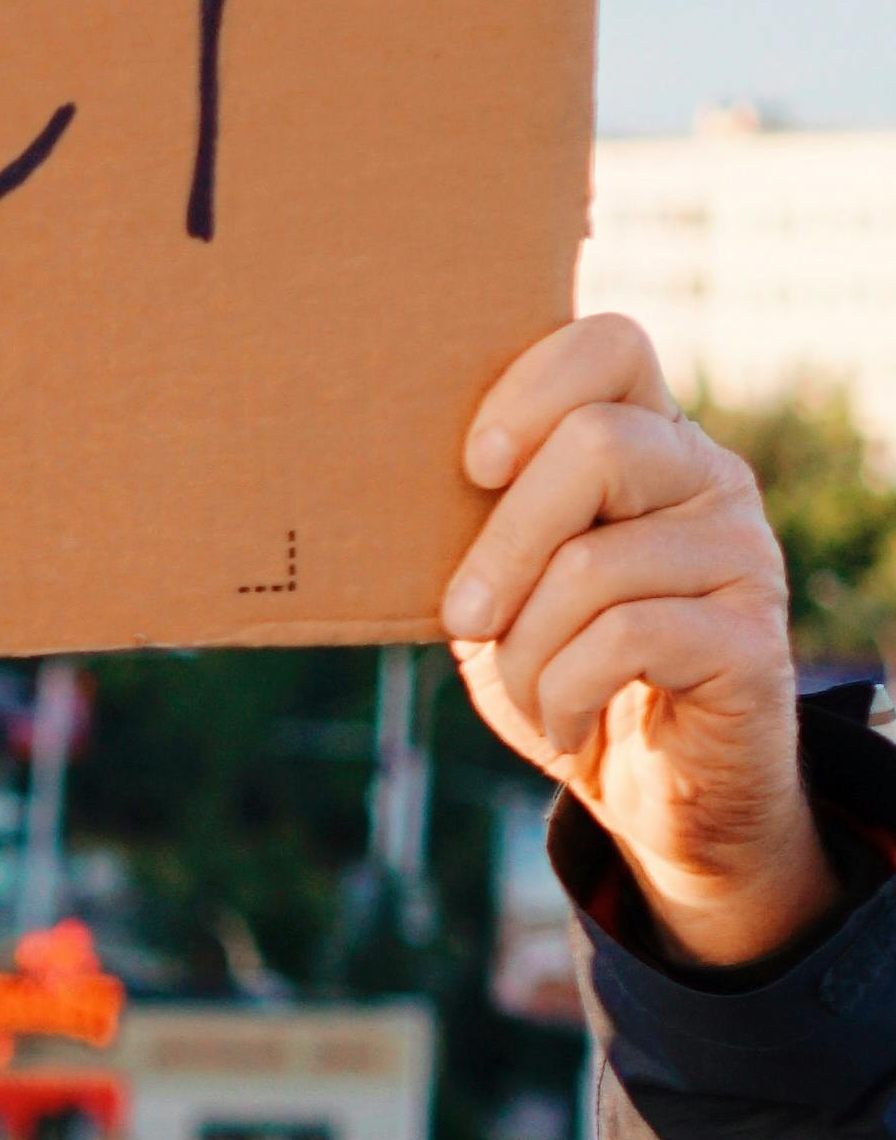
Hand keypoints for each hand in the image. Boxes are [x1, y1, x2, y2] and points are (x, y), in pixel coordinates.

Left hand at [446, 314, 829, 966]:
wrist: (654, 793)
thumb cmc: (564, 669)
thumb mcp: (504, 588)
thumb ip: (479, 524)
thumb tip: (385, 482)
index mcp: (648, 440)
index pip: (611, 345)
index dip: (533, 389)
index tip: (474, 469)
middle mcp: (709, 478)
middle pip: (596, 446)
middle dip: (503, 544)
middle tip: (462, 617)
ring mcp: (743, 552)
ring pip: (595, 563)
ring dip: (526, 647)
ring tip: (528, 690)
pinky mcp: (754, 638)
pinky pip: (628, 636)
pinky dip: (565, 691)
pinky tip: (564, 722)